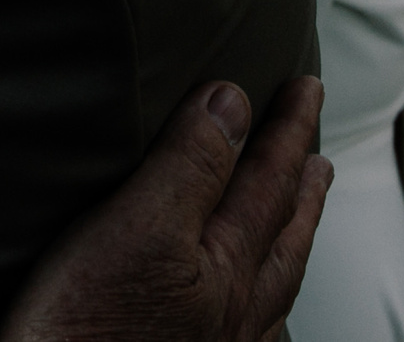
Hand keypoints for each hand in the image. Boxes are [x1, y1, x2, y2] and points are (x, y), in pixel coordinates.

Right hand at [0, 76, 330, 341]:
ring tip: (301, 213)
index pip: (266, 178)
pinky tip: (254, 313)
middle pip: (283, 232)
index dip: (285, 127)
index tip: (303, 86)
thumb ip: (189, 166)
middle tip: (317, 147)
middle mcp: (238, 310)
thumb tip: (232, 104)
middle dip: (300, 181)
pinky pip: (254, 333)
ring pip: (276, 286)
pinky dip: (265, 308)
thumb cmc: (86, 333)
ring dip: (290, 238)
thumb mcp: (136, 228)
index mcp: (227, 264)